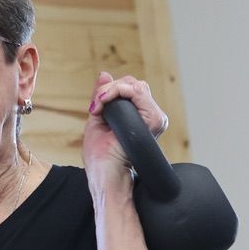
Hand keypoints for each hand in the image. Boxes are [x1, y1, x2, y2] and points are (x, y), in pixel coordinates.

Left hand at [82, 71, 168, 194]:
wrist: (106, 175)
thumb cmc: (100, 157)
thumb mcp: (98, 119)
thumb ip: (103, 96)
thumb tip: (104, 74)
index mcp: (139, 118)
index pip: (129, 89)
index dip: (109, 91)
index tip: (94, 107)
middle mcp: (150, 117)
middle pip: (133, 84)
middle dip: (109, 89)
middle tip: (95, 105)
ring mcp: (154, 118)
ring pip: (135, 85)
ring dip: (111, 90)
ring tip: (99, 106)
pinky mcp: (154, 120)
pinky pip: (137, 91)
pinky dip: (117, 91)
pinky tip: (105, 102)